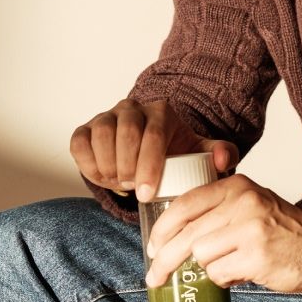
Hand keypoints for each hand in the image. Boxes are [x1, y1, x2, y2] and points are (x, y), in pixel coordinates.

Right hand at [70, 98, 237, 200]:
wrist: (149, 151)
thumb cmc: (174, 153)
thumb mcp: (199, 153)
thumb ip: (220, 154)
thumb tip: (222, 159)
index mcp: (162, 112)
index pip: (154, 134)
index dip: (149, 166)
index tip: (147, 193)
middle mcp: (132, 108)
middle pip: (127, 133)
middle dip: (129, 167)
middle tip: (134, 189)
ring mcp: (107, 116)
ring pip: (101, 135)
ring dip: (108, 166)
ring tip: (121, 184)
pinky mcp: (86, 129)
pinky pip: (79, 142)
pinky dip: (88, 164)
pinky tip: (102, 178)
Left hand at [144, 173, 301, 293]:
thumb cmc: (282, 229)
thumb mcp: (251, 203)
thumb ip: (218, 208)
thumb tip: (172, 234)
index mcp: (237, 186)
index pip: (186, 204)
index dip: (163, 228)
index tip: (153, 245)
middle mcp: (243, 203)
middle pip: (187, 234)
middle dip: (165, 259)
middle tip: (156, 276)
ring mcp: (250, 229)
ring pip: (201, 256)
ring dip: (209, 268)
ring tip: (229, 265)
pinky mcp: (256, 256)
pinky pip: (219, 274)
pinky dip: (224, 279)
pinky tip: (241, 272)